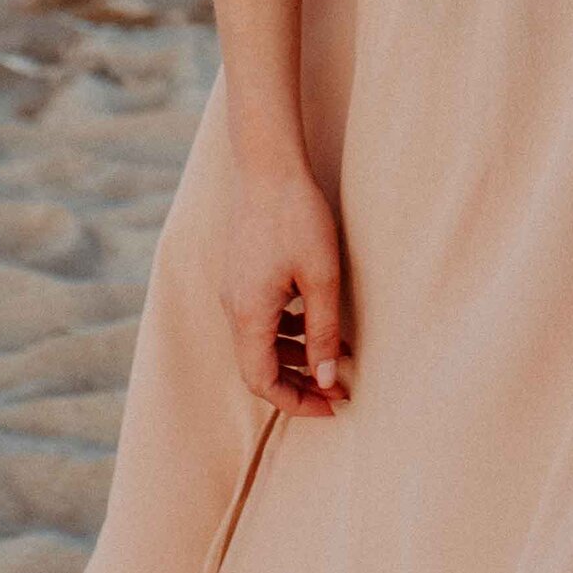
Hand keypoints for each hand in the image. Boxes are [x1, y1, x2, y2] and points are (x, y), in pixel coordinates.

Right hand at [221, 158, 351, 415]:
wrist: (267, 167)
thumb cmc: (297, 218)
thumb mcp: (321, 278)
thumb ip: (323, 332)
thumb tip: (326, 380)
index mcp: (249, 316)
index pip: (263, 382)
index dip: (296, 403)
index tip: (332, 405)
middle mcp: (234, 309)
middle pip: (259, 367)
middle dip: (299, 385)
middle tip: (338, 391)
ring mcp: (235, 291)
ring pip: (260, 344)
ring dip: (296, 356)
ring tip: (338, 355)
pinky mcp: (242, 275)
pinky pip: (260, 319)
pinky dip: (287, 331)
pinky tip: (316, 321)